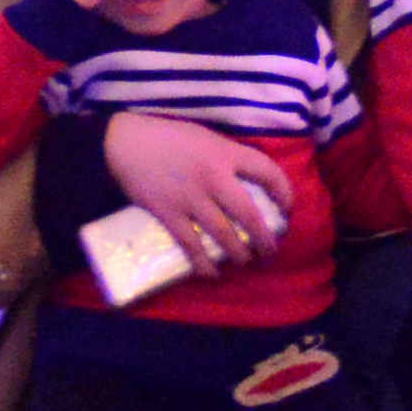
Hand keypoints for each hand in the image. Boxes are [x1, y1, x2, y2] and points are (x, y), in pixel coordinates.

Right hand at [98, 112, 285, 259]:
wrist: (123, 143)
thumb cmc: (166, 137)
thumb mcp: (205, 138)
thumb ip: (227, 157)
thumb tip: (248, 182)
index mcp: (224, 153)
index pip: (267, 172)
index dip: (285, 193)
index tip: (287, 209)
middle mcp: (213, 177)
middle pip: (249, 214)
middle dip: (265, 238)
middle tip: (271, 251)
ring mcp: (190, 198)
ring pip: (224, 234)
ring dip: (239, 253)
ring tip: (246, 261)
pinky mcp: (169, 214)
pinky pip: (192, 245)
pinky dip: (204, 263)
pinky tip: (212, 273)